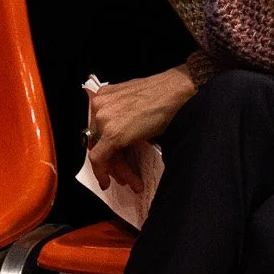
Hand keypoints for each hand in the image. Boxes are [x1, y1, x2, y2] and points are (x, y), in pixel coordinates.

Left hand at [86, 67, 195, 190]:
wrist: (177, 93)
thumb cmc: (164, 95)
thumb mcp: (135, 102)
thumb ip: (122, 116)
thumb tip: (123, 136)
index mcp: (104, 96)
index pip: (97, 128)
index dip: (104, 146)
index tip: (108, 158)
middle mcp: (99, 106)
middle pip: (98, 141)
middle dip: (112, 161)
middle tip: (123, 174)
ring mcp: (103, 118)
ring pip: (101, 151)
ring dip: (117, 169)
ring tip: (132, 180)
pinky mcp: (111, 133)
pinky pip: (99, 158)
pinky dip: (103, 172)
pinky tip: (112, 181)